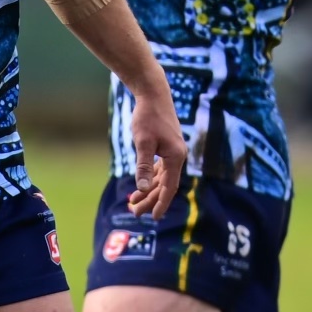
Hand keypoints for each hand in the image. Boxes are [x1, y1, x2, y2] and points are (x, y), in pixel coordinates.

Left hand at [119, 84, 183, 216]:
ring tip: (133, 202)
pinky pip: (160, 169)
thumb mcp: (143, 142)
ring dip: (149, 190)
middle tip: (135, 212)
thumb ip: (143, 166)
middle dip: (150, 199)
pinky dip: (150, 178)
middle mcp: (177, 156)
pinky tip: (141, 185)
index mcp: (175, 157)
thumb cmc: (147, 117)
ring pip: (161, 177)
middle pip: (165, 184)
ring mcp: (173, 151)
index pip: (169, 187)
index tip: (155, 217)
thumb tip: (143, 188)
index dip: (161, 203)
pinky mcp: (167, 146)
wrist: (153, 94)